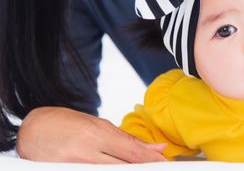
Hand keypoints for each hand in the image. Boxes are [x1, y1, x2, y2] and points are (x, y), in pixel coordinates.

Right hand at [17, 106, 166, 162]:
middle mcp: (87, 152)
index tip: (164, 162)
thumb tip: (156, 148)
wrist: (32, 131)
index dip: (151, 160)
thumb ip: (128, 139)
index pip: (132, 152)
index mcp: (97, 134)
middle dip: (143, 168)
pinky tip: (117, 170)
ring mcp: (76, 167)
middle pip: (124, 167)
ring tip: (139, 168)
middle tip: (157, 168)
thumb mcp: (99, 125)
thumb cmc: (67, 124)